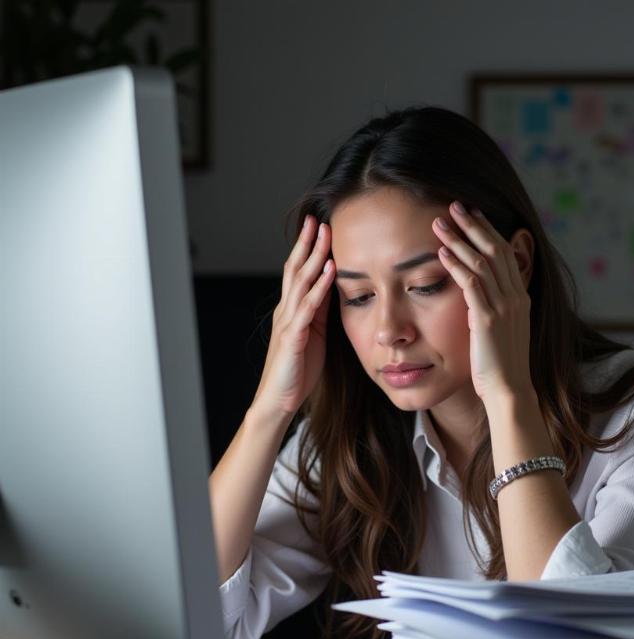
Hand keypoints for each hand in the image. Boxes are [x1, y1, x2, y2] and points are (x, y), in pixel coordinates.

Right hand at [252, 215, 336, 416]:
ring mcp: (288, 322)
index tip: (319, 227)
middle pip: (295, 269)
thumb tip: (332, 288)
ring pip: (300, 282)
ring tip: (326, 234)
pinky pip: (308, 307)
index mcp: (292, 311)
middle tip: (318, 219)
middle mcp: (286, 311)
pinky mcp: (293, 337)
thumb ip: (319, 312)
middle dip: (308, 243)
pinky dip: (321, 287)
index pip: (298, 273)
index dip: (308, 249)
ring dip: (315, 257)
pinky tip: (331, 271)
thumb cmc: (296, 372)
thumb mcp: (313, 335)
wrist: (278, 402)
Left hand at [432, 201, 533, 403]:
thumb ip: (491, 311)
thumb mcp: (501, 332)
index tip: (472, 215)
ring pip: (481, 262)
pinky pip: (471, 284)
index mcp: (519, 298)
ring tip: (440, 223)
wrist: (510, 390)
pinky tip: (441, 252)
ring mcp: (503, 307)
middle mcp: (514, 297)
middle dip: (474, 225)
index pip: (504, 254)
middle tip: (454, 206)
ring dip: (459, 239)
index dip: (487, 232)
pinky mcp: (487, 319)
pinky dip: (456, 265)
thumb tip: (477, 300)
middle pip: (495, 249)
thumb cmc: (501, 367)